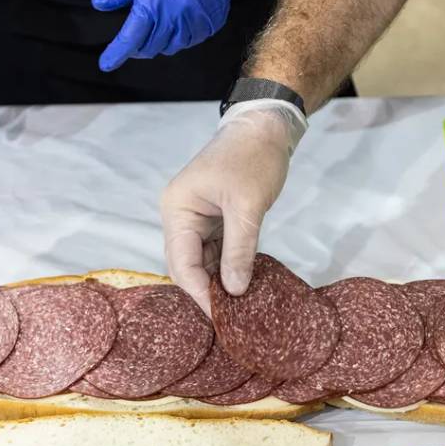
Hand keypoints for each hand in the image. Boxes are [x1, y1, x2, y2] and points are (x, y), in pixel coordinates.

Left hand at [92, 0, 251, 70]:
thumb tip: (101, 3)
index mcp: (154, 2)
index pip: (131, 37)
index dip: (116, 53)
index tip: (106, 63)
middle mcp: (175, 18)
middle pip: (149, 48)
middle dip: (138, 45)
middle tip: (136, 32)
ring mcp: (195, 24)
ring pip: (170, 47)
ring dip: (160, 41)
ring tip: (160, 20)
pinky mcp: (210, 25)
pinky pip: (190, 41)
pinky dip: (180, 36)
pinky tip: (179, 19)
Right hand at [161, 100, 306, 313]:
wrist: (266, 127)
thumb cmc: (253, 159)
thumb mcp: (248, 206)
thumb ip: (240, 250)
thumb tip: (234, 291)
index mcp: (177, 209)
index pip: (181, 262)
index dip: (200, 292)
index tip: (221, 318)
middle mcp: (180, 216)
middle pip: (187, 265)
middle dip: (207, 290)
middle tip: (231, 319)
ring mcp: (196, 217)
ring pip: (202, 260)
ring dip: (219, 281)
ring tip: (240, 307)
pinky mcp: (215, 218)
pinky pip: (216, 250)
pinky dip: (229, 267)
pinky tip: (244, 284)